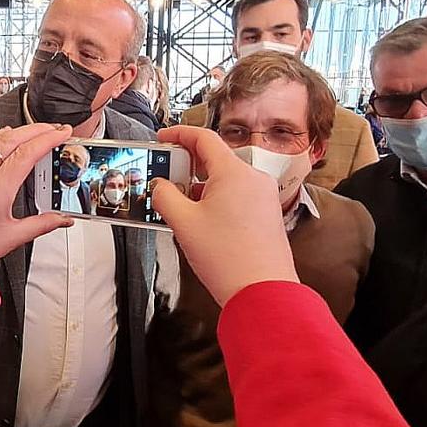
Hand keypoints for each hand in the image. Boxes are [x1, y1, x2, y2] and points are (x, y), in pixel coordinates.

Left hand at [0, 123, 74, 275]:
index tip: (61, 133)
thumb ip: (42, 225)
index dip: (47, 139)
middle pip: (11, 138)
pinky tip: (4, 138)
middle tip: (53, 128)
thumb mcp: (11, 237)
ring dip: (16, 129)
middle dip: (36, 129)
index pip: (25, 154)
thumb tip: (62, 219)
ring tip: (33, 132)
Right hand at [151, 126, 298, 305]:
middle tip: (165, 178)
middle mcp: (253, 179)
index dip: (179, 134)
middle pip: (215, 160)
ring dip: (200, 187)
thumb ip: (165, 197)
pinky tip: (201, 221)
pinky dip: (216, 201)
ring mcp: (263, 197)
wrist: (262, 292)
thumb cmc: (228, 258)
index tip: (163, 138)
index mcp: (234, 172)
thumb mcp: (184, 223)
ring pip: (225, 181)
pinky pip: (237, 197)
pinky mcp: (267, 215)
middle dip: (187, 166)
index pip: (204, 138)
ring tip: (179, 206)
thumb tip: (160, 187)